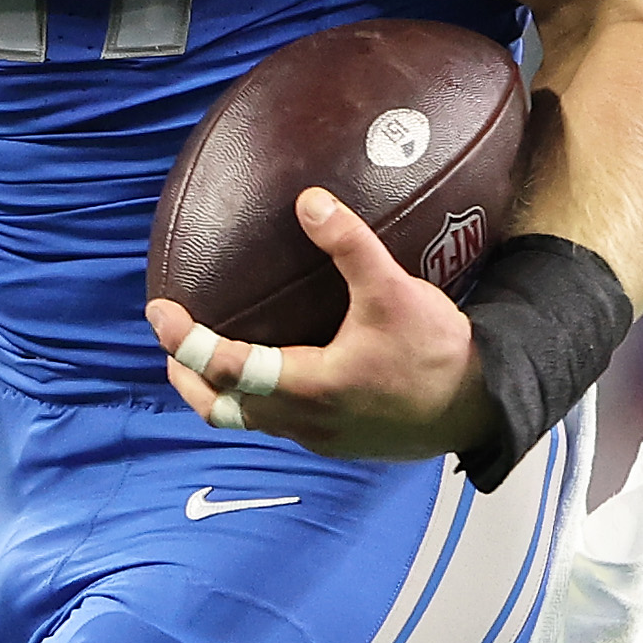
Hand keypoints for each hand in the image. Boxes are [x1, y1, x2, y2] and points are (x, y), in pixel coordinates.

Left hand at [150, 190, 484, 457]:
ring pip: (248, 423)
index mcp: (309, 387)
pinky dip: (254, 402)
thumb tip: (308, 199)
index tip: (159, 312)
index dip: (186, 341)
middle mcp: (304, 421)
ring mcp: (318, 438)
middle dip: (186, 377)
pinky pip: (277, 426)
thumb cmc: (437, 352)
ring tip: (202, 360)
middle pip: (221, 409)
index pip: (227, 368)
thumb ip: (350, 245)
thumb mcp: (395, 291)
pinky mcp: (336, 442)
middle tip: (169, 341)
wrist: (483, 406)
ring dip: (218, 393)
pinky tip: (265, 374)